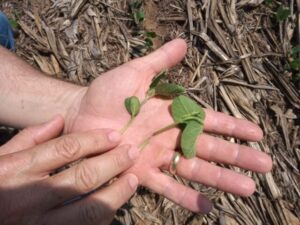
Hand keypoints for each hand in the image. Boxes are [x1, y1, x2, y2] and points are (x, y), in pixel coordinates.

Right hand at [0, 116, 138, 224]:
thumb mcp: (0, 157)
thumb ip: (29, 139)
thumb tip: (59, 120)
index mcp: (16, 171)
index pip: (65, 149)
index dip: (95, 140)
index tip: (115, 135)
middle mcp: (29, 198)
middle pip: (82, 178)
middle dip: (113, 163)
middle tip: (132, 153)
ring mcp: (39, 224)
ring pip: (89, 210)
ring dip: (117, 194)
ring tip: (133, 180)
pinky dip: (103, 216)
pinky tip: (114, 203)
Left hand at [66, 39, 271, 212]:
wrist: (81, 114)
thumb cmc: (106, 93)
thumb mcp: (135, 72)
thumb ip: (159, 61)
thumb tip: (183, 43)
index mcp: (172, 113)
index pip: (209, 120)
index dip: (233, 126)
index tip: (257, 134)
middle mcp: (170, 137)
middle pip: (210, 148)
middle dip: (237, 156)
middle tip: (264, 166)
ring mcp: (157, 157)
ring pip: (194, 170)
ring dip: (220, 179)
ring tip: (246, 190)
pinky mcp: (140, 172)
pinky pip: (165, 185)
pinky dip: (184, 196)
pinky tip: (205, 207)